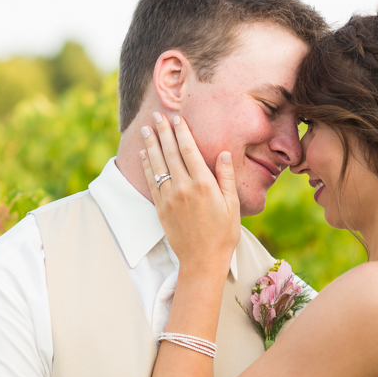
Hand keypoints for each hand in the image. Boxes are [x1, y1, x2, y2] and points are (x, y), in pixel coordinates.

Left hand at [140, 112, 239, 278]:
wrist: (202, 261)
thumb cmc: (223, 234)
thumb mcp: (232, 205)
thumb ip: (226, 177)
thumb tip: (223, 153)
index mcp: (204, 185)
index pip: (189, 151)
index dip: (182, 133)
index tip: (177, 119)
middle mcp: (184, 188)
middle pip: (170, 153)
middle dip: (163, 132)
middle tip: (157, 116)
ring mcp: (169, 198)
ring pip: (157, 164)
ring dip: (151, 144)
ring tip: (146, 129)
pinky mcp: (160, 208)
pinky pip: (151, 181)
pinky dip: (147, 165)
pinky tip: (144, 154)